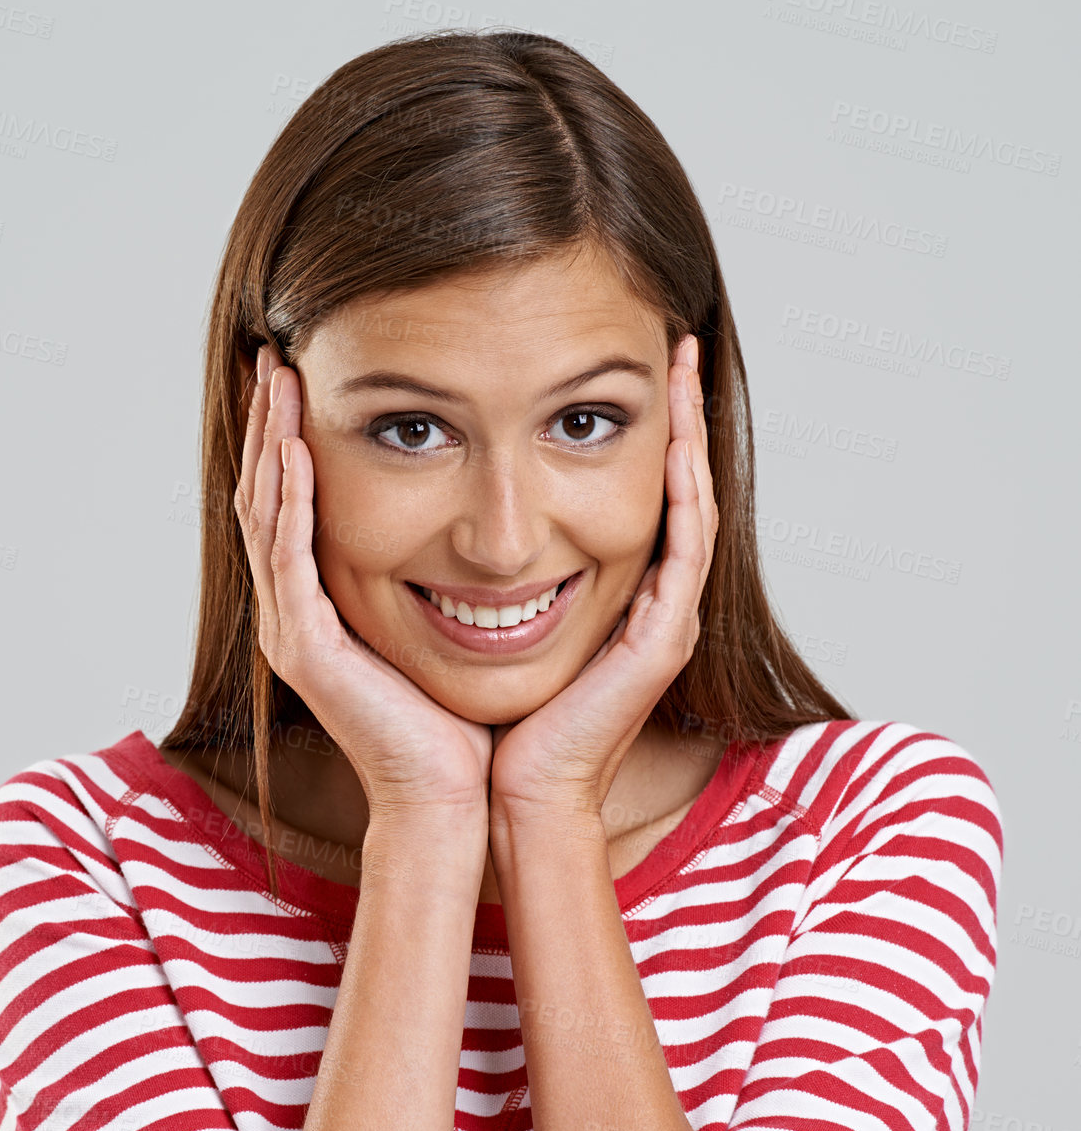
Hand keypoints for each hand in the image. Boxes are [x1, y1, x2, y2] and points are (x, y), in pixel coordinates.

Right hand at [236, 343, 494, 813]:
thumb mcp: (435, 623)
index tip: (302, 376)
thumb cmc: (452, 720)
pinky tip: (299, 450)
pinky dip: (293, 500)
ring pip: (266, 515)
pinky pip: (289, 558)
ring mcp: (288, 628)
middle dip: (270, 423)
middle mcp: (289, 611)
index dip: (289, 437)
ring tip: (279, 380)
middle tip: (275, 357)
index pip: (290, 503)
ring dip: (273, 442)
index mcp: (315, 605)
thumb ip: (426, 571)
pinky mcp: (304, 647)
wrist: (448, 795)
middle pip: (264, 496)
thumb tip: (458, 520)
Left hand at [486, 334, 719, 817]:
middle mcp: (649, 596)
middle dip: (675, 409)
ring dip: (689, 431)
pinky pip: (686, 549)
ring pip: (693, 502)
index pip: (631, 485)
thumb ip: (482, 564)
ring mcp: (666, 616)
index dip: (636, 424)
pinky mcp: (663, 641)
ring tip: (681, 364)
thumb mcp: (478, 614)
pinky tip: (676, 440)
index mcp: (611, 590)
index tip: (625, 357)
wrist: (504, 793)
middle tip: (669, 336)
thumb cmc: (486, 715)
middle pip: (675, 481)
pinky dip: (684, 490)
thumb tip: (437, 511)